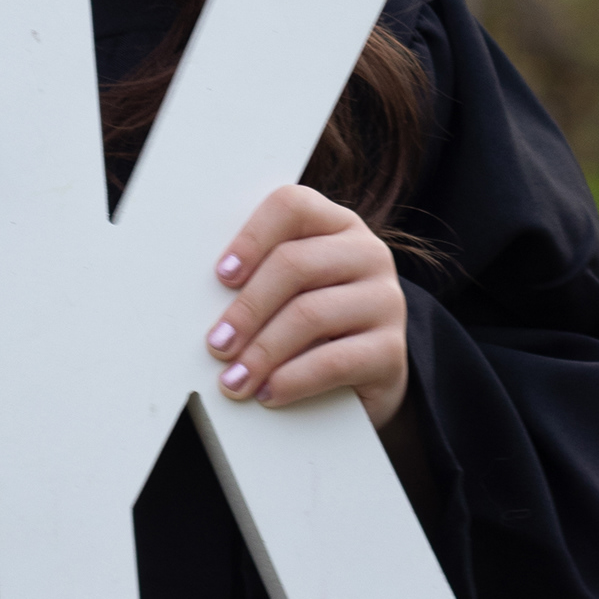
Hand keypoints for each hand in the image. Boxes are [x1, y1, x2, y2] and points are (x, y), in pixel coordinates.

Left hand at [206, 184, 408, 427]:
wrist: (371, 372)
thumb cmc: (318, 321)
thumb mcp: (295, 288)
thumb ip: (263, 274)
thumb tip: (207, 299)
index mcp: (337, 224)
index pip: (292, 206)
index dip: (252, 237)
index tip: (221, 276)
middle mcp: (367, 253)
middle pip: (295, 263)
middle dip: (248, 308)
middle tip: (218, 343)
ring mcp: (385, 300)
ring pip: (310, 314)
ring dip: (263, 351)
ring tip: (235, 378)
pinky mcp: (392, 350)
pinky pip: (334, 361)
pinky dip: (293, 380)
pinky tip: (269, 393)